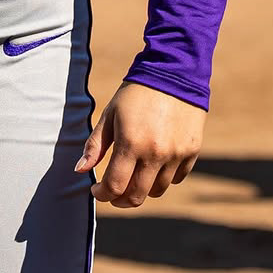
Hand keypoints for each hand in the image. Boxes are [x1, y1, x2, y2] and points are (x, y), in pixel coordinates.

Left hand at [75, 81, 204, 207]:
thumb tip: (80, 170)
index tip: (97, 190)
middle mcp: (155, 153)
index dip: (102, 194)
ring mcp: (176, 154)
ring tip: (133, 176)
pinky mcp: (192, 151)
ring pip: (157, 190)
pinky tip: (154, 165)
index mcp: (131, 143)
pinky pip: (176, 178)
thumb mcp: (110, 115)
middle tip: (113, 193)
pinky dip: (164, 178)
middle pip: (136, 196)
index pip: (114, 186)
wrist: (174, 73)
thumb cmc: (135, 94)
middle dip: (120, 200)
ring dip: (142, 189)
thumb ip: (95, 145)